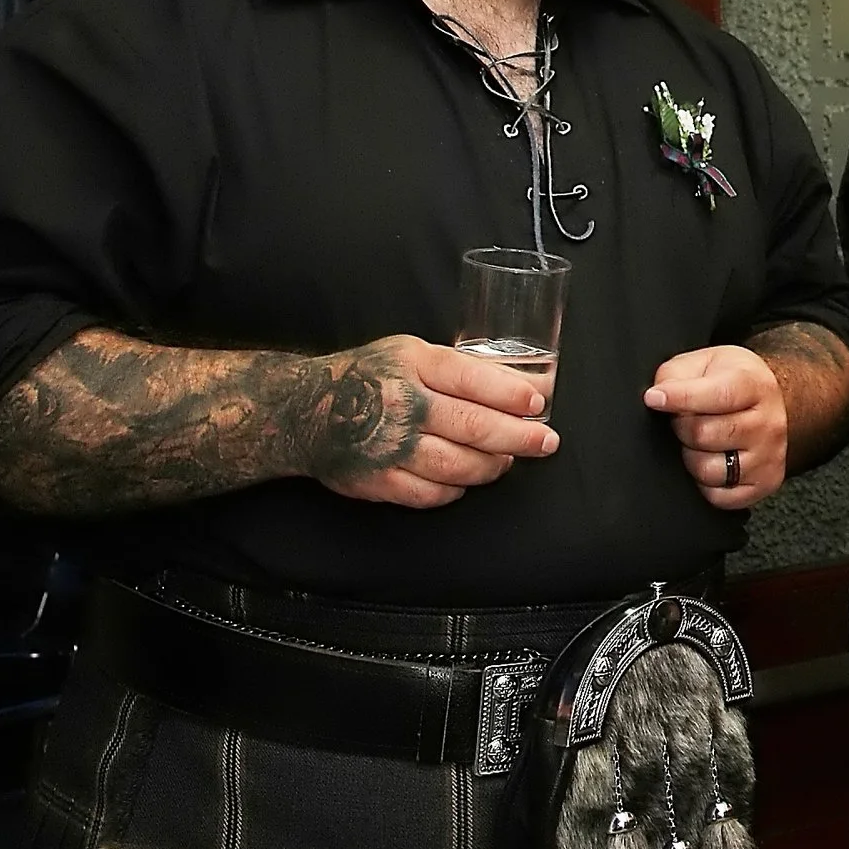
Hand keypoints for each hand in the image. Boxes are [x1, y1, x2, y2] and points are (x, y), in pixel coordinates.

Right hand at [312, 335, 558, 509]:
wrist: (304, 410)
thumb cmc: (369, 377)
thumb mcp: (411, 354)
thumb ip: (461, 369)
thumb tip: (526, 383)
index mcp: (412, 364)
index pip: (472, 379)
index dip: (511, 394)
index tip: (538, 404)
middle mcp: (401, 404)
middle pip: (473, 426)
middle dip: (519, 437)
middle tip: (545, 443)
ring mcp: (387, 446)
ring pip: (457, 466)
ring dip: (491, 466)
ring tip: (505, 460)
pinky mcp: (377, 480)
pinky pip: (431, 494)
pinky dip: (456, 490)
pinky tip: (465, 480)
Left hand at [646, 345, 788, 509]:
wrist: (767, 401)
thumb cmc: (733, 381)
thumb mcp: (706, 361)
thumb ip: (677, 374)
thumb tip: (657, 396)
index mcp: (755, 386)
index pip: (718, 396)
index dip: (680, 398)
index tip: (654, 399)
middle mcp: (768, 423)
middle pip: (705, 434)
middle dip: (682, 426)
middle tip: (684, 418)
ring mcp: (769, 457)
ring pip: (708, 470)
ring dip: (691, 456)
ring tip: (698, 441)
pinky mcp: (764, 484)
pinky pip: (717, 496)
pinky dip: (704, 483)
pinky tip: (712, 460)